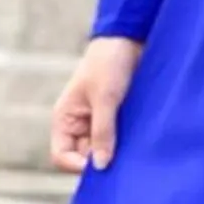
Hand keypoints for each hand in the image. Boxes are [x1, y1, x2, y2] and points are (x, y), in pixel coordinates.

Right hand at [51, 37, 142, 174]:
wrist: (131, 36)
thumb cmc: (110, 63)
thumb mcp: (106, 98)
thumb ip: (103, 132)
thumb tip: (101, 166)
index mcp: (65, 119)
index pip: (62, 156)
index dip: (79, 165)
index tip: (103, 166)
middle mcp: (79, 123)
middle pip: (85, 155)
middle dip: (102, 159)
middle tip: (124, 161)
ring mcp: (99, 119)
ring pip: (105, 146)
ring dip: (118, 149)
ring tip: (135, 149)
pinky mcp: (119, 114)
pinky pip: (120, 135)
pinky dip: (128, 139)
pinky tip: (142, 140)